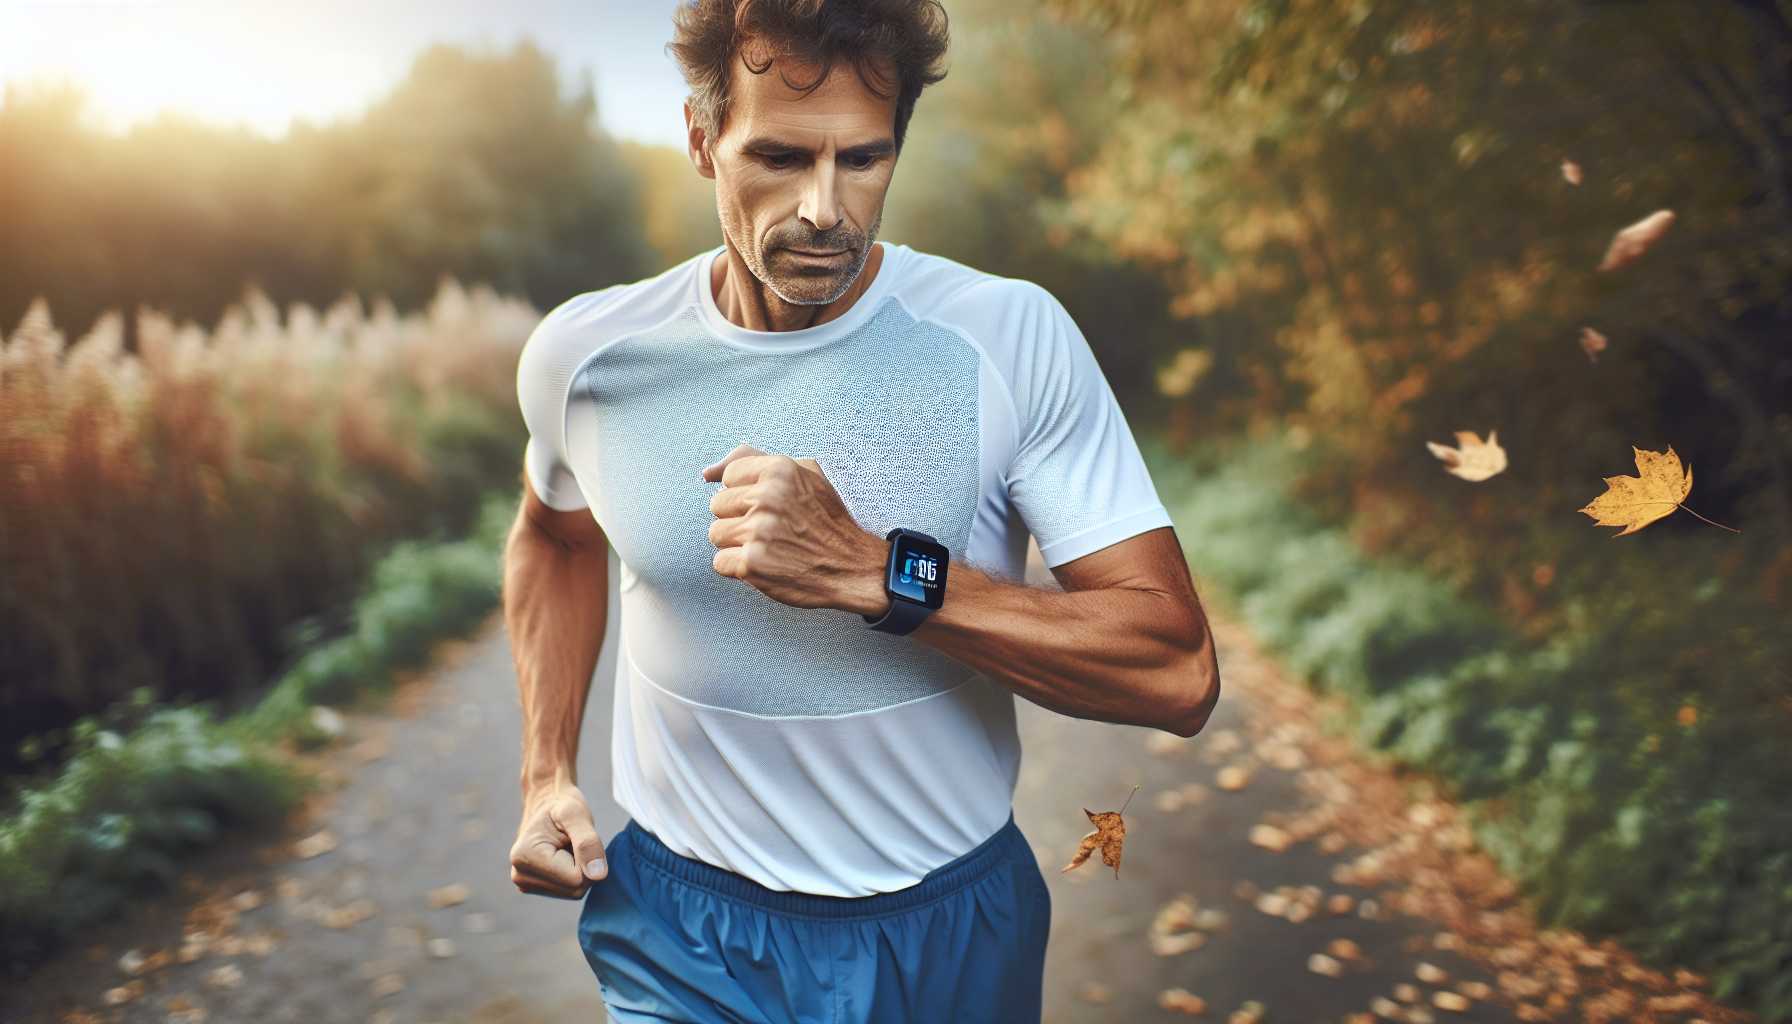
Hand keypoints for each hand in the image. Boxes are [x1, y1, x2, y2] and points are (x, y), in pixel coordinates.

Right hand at [510, 782, 606, 898]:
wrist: (546, 803)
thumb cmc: (562, 806)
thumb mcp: (576, 814)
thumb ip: (588, 842)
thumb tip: (598, 875)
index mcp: (525, 857)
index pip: (576, 879)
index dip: (588, 859)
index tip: (576, 837)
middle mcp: (520, 876)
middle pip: (575, 890)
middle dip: (585, 866)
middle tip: (573, 841)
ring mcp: (525, 884)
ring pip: (574, 892)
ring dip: (581, 869)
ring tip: (568, 847)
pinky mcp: (534, 887)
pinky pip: (569, 890)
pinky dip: (574, 874)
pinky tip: (564, 856)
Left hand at [701, 443, 886, 613]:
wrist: (851, 567)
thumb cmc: (826, 520)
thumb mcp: (803, 474)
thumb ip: (754, 461)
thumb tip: (707, 473)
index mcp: (780, 470)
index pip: (729, 476)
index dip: (746, 493)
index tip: (769, 506)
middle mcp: (767, 498)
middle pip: (718, 505)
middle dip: (739, 518)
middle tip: (770, 529)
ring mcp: (758, 532)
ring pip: (716, 534)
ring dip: (736, 544)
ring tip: (767, 547)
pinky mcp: (752, 564)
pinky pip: (720, 563)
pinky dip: (738, 569)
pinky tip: (764, 565)